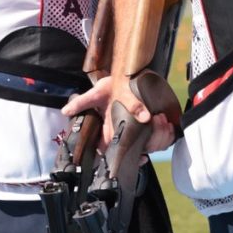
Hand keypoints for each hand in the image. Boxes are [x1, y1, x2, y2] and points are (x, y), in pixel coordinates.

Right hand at [62, 75, 176, 152]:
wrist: (128, 72)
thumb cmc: (111, 85)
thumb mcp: (96, 92)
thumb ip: (82, 102)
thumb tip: (65, 111)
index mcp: (111, 130)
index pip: (114, 152)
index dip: (124, 159)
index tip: (138, 157)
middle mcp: (126, 132)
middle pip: (137, 150)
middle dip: (148, 142)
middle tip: (154, 125)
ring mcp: (139, 130)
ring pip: (152, 145)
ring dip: (159, 136)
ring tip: (161, 121)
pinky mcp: (152, 124)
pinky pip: (163, 138)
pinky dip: (167, 134)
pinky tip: (168, 124)